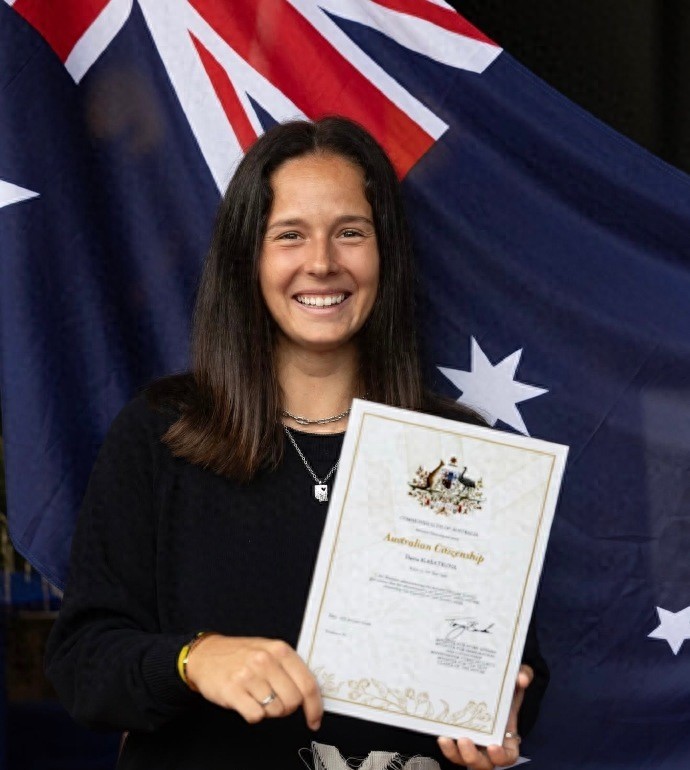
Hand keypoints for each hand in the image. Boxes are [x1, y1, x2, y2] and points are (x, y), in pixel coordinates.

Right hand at [185, 635, 322, 729]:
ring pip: (275, 711)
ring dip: (268, 710)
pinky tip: (247, 702)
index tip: (314, 719)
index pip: (307, 683)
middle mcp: (265, 660)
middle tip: (275, 701)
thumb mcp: (269, 650)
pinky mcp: (232, 690)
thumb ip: (290, 668)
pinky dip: (253, 715)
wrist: (205, 654)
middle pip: (293, 701)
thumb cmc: (241, 655)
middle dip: (287, 708)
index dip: (314, 707)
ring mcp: (248, 675)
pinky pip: (256, 716)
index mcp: (280, 649)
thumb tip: (311, 695)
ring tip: (257, 697)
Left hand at [437, 664, 532, 767]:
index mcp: (506, 738)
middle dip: (472, 756)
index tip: (493, 747)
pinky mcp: (456, 736)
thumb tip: (522, 678)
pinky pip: (451, 747)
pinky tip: (439, 731)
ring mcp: (472, 743)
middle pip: (482, 763)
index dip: (501, 756)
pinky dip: (445, 745)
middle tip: (463, 740)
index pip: (508, 756)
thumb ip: (523, 676)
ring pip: (463, 758)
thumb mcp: (515, 681)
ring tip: (445, 738)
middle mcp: (488, 745)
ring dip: (453, 753)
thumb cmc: (504, 690)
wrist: (487, 687)